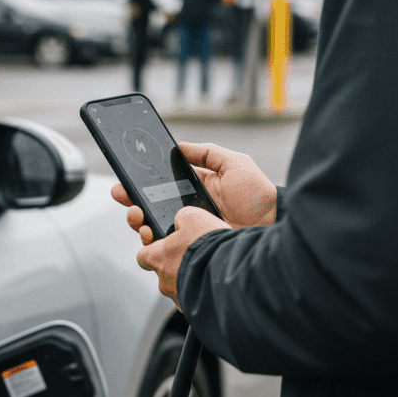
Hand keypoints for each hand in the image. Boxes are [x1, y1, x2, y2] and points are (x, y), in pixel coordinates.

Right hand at [110, 141, 275, 307]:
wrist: (273, 227)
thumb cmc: (259, 196)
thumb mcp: (235, 164)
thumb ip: (207, 153)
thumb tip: (179, 146)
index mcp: (195, 192)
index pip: (161, 187)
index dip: (140, 184)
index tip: (125, 180)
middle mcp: (189, 213)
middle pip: (151, 209)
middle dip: (132, 203)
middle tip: (125, 197)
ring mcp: (188, 233)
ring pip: (153, 230)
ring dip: (138, 222)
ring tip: (137, 216)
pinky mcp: (191, 250)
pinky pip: (166, 249)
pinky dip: (154, 244)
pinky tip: (150, 235)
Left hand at [133, 207, 230, 308]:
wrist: (229, 272)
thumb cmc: (207, 245)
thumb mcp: (192, 217)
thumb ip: (181, 218)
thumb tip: (182, 220)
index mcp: (157, 258)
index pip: (143, 255)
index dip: (152, 249)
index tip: (163, 246)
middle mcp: (163, 281)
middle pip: (164, 271)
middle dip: (176, 263)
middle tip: (193, 254)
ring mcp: (178, 297)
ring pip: (181, 286)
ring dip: (191, 277)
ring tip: (208, 267)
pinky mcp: (195, 309)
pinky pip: (196, 297)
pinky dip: (203, 289)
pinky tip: (214, 279)